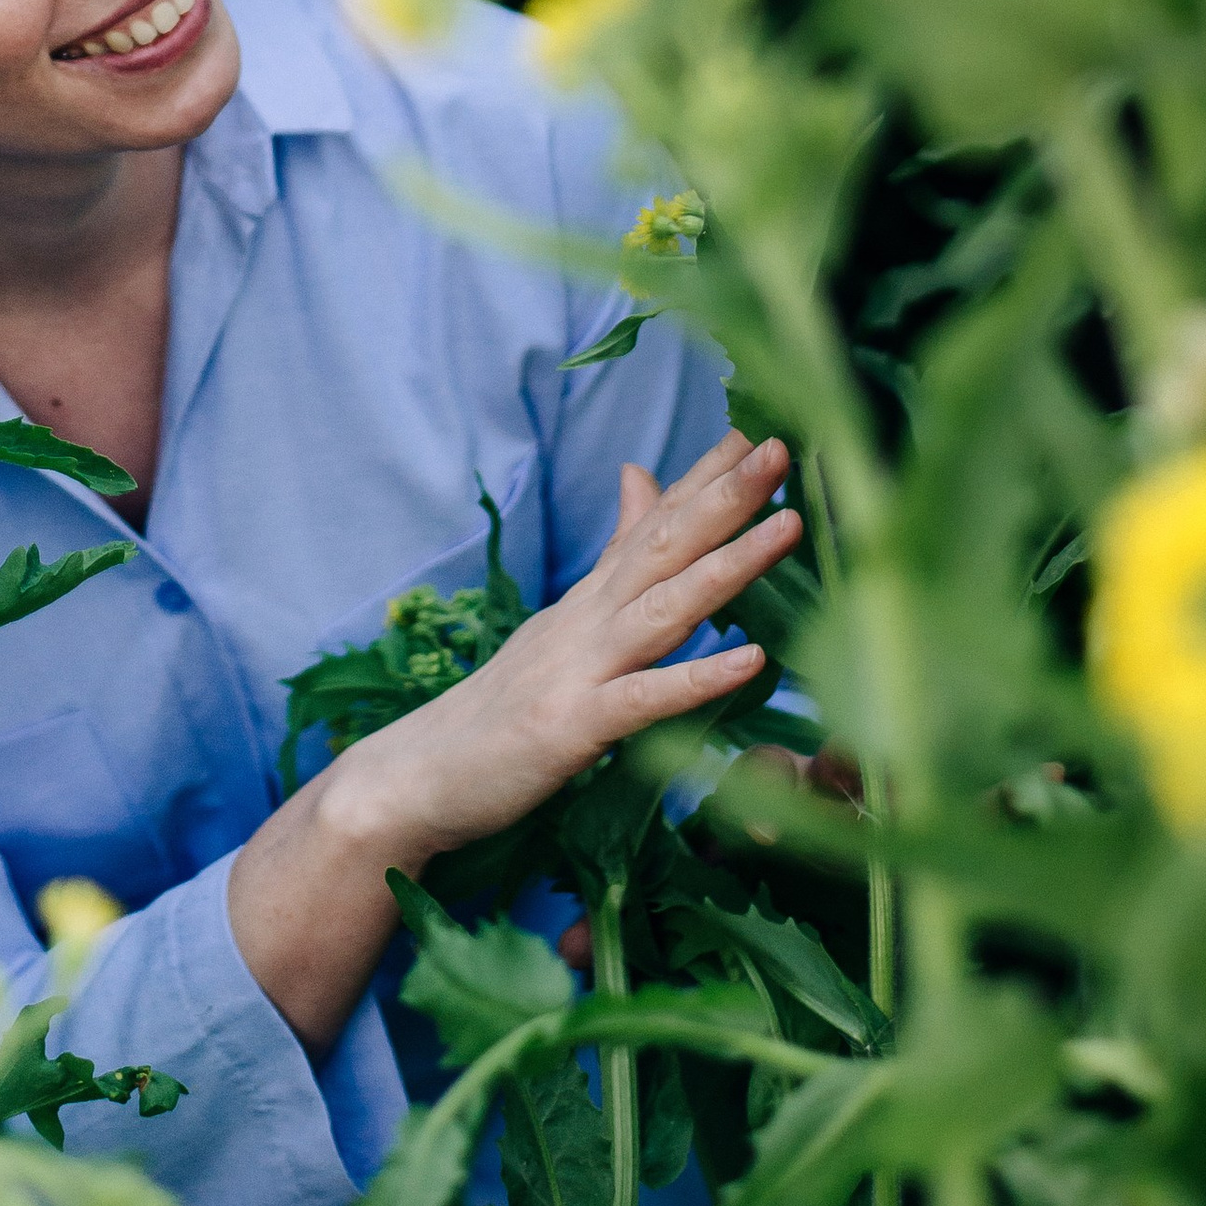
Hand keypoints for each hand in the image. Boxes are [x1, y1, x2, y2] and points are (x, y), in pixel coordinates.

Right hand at [320, 429, 797, 877]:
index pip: (654, 524)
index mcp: (590, 600)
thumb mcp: (562, 627)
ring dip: (729, 563)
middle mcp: (587, 620)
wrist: (416, 775)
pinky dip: (698, 676)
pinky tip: (752, 659)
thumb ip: (611, 558)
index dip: (705, 478)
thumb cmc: (498, 710)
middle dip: (727, 495)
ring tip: (788, 526)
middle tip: (781, 446)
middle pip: (665, 546)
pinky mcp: (572, 726)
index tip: (756, 429)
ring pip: (665, 606)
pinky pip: (645, 699)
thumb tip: (638, 475)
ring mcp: (579, 669)